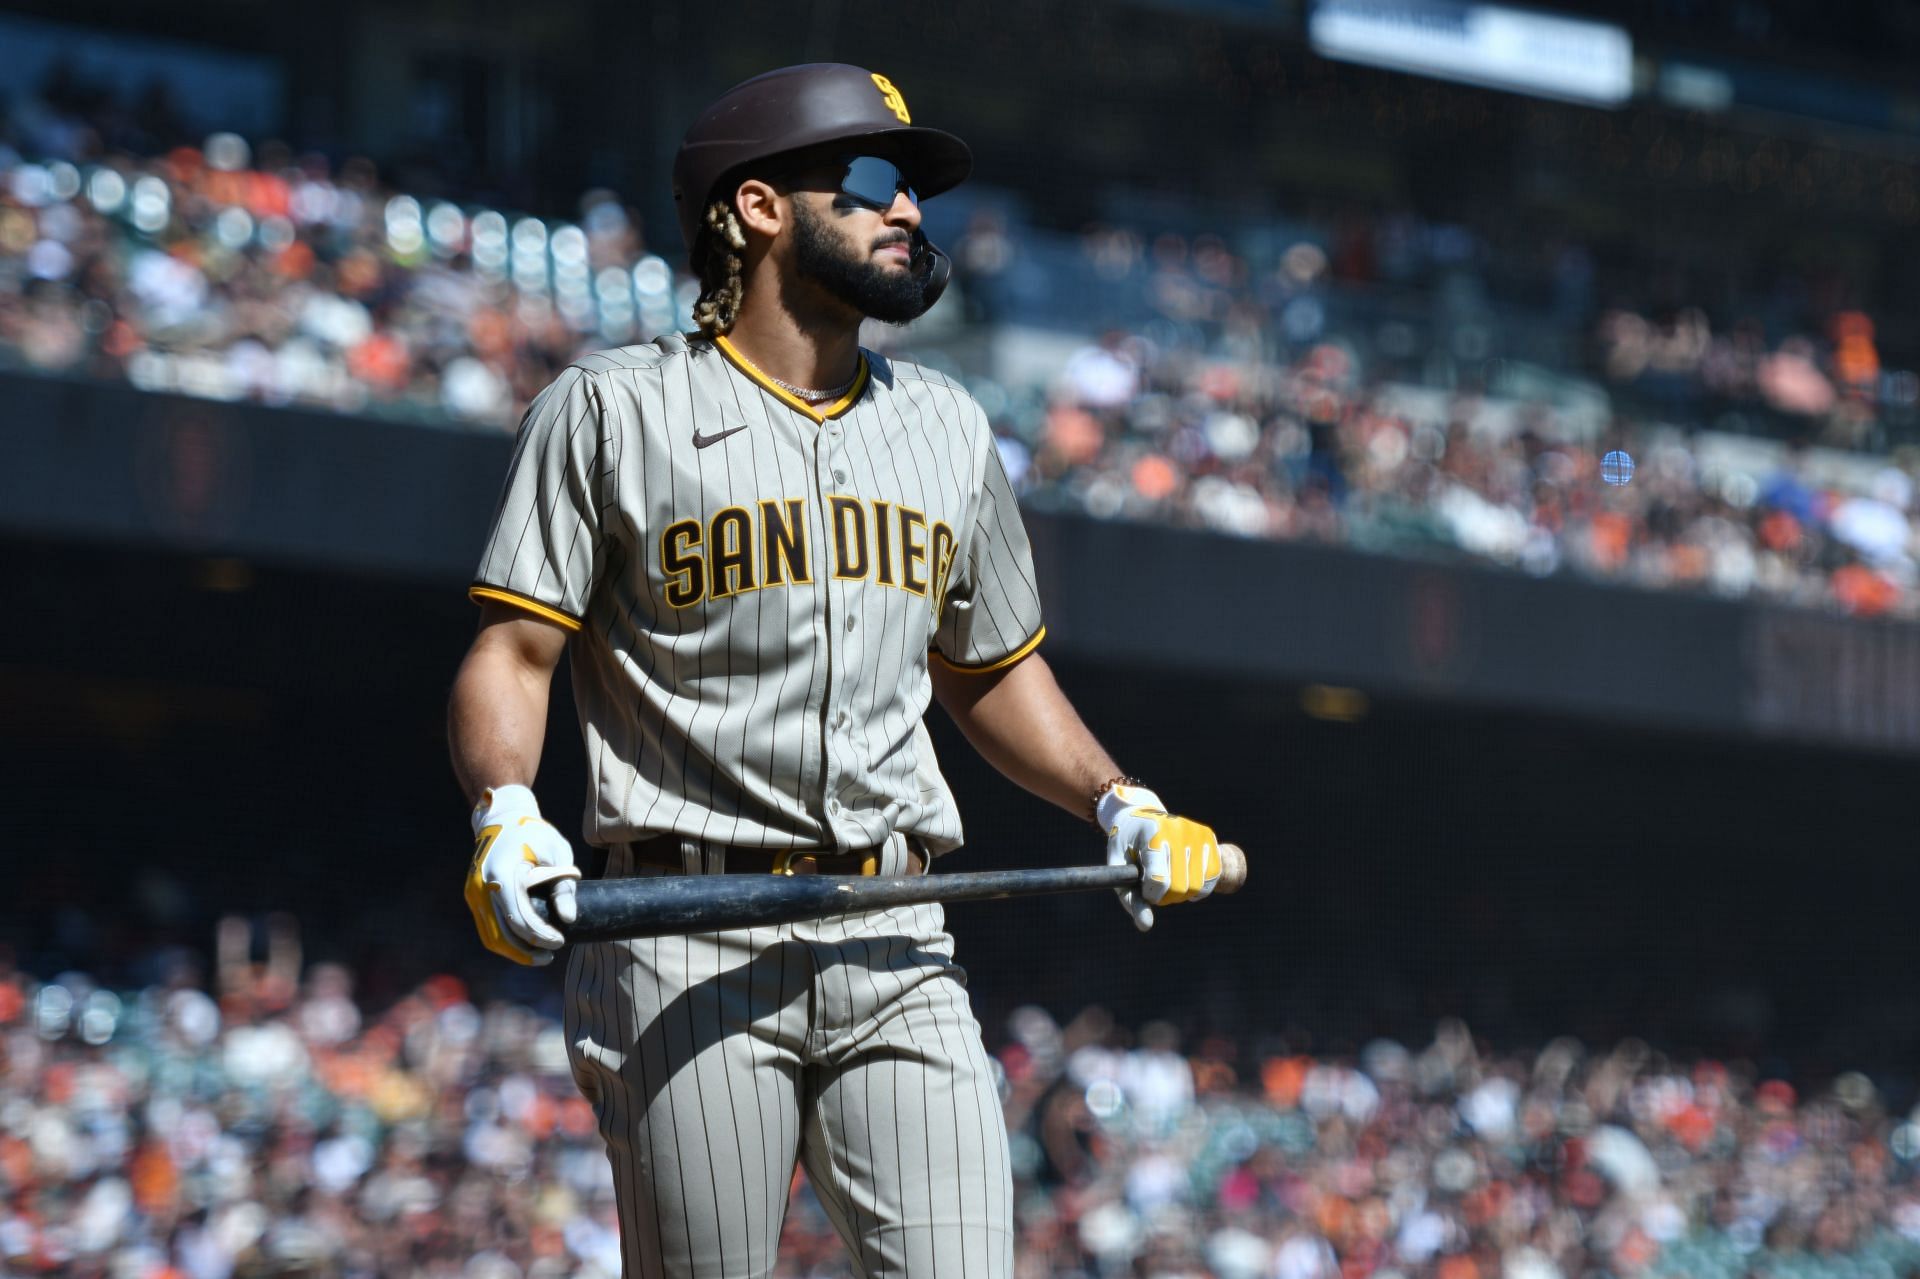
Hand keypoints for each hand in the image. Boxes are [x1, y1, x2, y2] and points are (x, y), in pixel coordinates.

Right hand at [464, 784, 580, 964]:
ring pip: (490, 936)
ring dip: (514, 950)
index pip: (519, 919)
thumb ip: (563, 886)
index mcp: (502, 875)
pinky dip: (505, 938)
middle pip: (501, 935)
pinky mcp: (473, 895)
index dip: (540, 936)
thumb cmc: (534, 833)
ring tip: (539, 954)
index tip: (560, 941)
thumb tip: (568, 919)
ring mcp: (473, 892)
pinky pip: (487, 926)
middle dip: (526, 952)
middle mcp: (481, 887)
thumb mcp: (556, 853)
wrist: (502, 817)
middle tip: (550, 955)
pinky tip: (524, 942)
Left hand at [1099, 783, 1220, 931]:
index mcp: (1151, 834)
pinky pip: (1212, 876)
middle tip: (1155, 889)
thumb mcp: (1119, 869)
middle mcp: (1177, 830)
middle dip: (1166, 897)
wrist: (1139, 813)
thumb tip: (1146, 926)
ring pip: (1198, 885)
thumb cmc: (1126, 846)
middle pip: (1180, 886)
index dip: (1151, 895)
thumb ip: (1130, 898)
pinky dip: (1199, 887)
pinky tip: (1185, 880)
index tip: (1143, 889)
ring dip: (1182, 893)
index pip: (1159, 880)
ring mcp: (1196, 832)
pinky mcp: (1209, 837)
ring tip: (1168, 882)